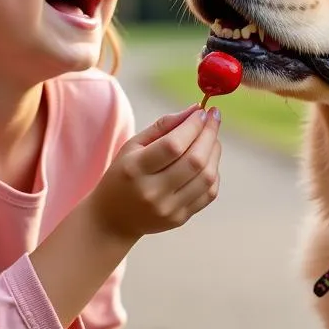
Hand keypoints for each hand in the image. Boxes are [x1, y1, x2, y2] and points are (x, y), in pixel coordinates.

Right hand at [91, 105, 221, 241]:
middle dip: (209, 134)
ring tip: (212, 138)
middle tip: (214, 118)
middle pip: (194, 161)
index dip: (193, 126)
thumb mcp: (133, 146)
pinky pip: (208, 193)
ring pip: (207, 177)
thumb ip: (163, 126)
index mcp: (135, 169)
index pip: (173, 145)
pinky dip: (214, 172)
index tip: (202, 111)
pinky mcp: (180, 218)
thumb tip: (195, 110)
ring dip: (215, 152)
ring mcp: (168, 208)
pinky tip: (208, 161)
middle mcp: (152, 192)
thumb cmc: (124, 174)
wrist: (113, 218)